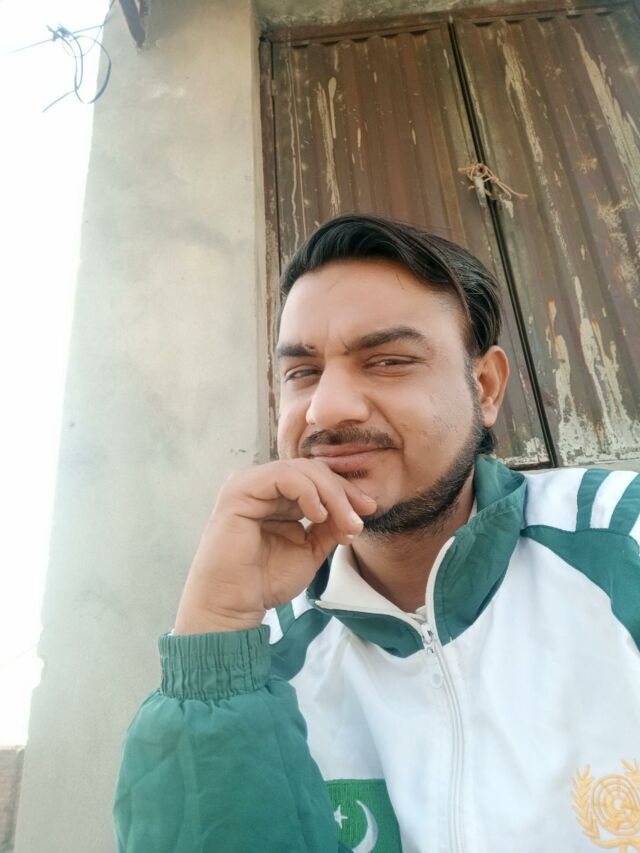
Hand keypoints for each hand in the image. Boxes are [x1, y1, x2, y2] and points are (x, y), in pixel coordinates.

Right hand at [173, 459, 376, 633]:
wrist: (235, 605)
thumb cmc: (265, 581)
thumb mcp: (310, 550)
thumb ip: (329, 527)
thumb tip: (355, 512)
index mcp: (276, 497)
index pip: (316, 479)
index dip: (345, 492)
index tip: (368, 511)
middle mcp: (262, 486)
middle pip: (312, 470)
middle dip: (342, 492)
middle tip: (360, 517)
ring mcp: (249, 484)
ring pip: (301, 470)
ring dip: (331, 493)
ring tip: (344, 521)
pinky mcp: (239, 490)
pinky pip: (282, 476)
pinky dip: (308, 491)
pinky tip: (319, 515)